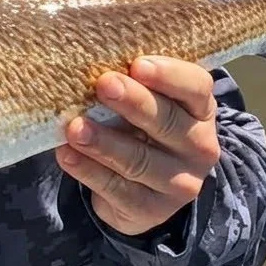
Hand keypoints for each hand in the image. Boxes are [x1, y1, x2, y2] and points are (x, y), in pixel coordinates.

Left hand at [54, 56, 219, 236]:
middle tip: (103, 84)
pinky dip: (88, 170)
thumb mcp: (146, 102)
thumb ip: (131, 81)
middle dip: (134, 102)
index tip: (137, 63)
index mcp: (199, 109)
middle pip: (167, 122)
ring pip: (139, 159)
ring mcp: (179, 182)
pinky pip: (117, 189)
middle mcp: (199, 146)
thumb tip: (90, 56)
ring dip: (103, 142)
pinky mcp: (151, 209)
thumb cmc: (139, 128)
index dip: (169, 75)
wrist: (144, 190)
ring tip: (74, 127)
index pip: (196, 87)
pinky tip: (66, 154)